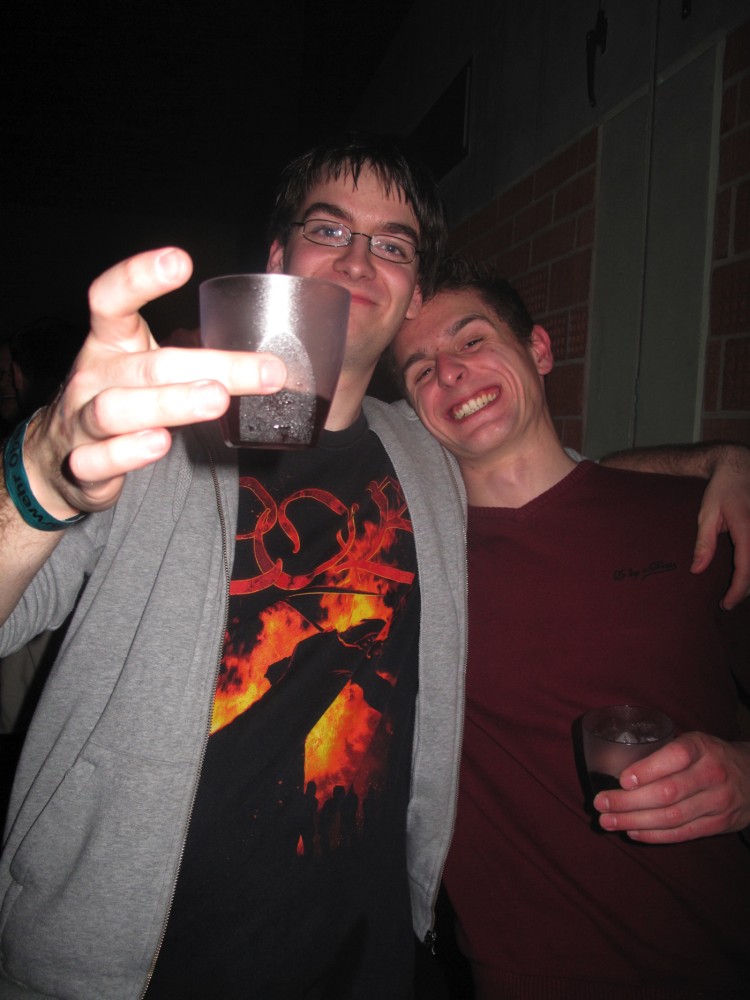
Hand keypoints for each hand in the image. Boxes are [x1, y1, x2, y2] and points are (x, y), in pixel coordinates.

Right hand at [22, 248, 286, 517]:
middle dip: (212, 365)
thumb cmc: (119, 399)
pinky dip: (129, 451)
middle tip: (264, 370)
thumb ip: (191, 357)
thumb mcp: (144, 368)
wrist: (55, 457)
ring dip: (172, 402)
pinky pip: (100, 458)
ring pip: (119, 409)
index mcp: (109, 343)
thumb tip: (264, 353)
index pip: (111, 300)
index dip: (139, 277)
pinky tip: (159, 444)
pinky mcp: (82, 464)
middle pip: (149, 365)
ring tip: (216, 399)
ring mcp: (82, 420)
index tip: (180, 261)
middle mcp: (93, 377)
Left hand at [594, 732, 749, 842]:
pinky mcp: (718, 825)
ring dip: (634, 822)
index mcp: (701, 748)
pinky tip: (632, 832)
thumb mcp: (694, 742)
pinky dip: (654, 835)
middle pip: (667, 792)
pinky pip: (682, 833)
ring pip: (672, 817)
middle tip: (600, 803)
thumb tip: (614, 762)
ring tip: (607, 822)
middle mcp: (711, 775)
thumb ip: (664, 751)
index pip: (675, 757)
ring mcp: (717, 802)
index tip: (622, 780)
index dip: (647, 769)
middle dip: (629, 801)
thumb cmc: (709, 756)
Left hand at [690, 444, 749, 608]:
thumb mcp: (706, 514)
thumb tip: (697, 570)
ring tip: (737, 593)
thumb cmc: (721, 490)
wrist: (739, 466)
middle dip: (745, 590)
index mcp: (746, 529)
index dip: (738, 590)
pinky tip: (746, 576)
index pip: (746, 568)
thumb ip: (703, 543)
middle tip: (728, 602)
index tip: (727, 603)